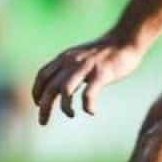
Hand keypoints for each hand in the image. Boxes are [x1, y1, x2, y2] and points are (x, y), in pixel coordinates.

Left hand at [31, 36, 145, 125]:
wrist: (125, 39)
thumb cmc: (104, 51)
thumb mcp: (79, 56)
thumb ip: (68, 67)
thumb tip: (59, 85)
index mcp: (65, 58)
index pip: (42, 75)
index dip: (37, 91)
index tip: (38, 104)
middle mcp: (71, 62)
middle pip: (50, 86)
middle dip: (44, 106)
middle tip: (43, 122)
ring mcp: (86, 67)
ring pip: (65, 90)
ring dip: (64, 107)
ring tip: (71, 114)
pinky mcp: (101, 73)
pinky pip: (89, 93)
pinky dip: (87, 105)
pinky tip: (91, 112)